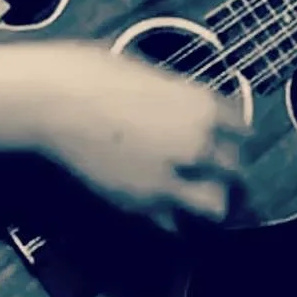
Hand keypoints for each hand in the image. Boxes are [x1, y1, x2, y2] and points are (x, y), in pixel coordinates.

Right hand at [29, 41, 247, 232]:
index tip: (229, 141)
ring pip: (216, 207)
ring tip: (199, 199)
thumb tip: (188, 110)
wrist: (52, 101)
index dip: (235, 137)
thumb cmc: (94, 72)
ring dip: (211, 203)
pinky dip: (172, 219)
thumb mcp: (149, 74)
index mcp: (204, 106)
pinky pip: (173, 223)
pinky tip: (163, 207)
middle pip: (237, 171)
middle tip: (220, 175)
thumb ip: (179, 99)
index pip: (244, 131)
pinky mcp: (141, 205)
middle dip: (230, 174)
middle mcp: (198, 145)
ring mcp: (172, 179)